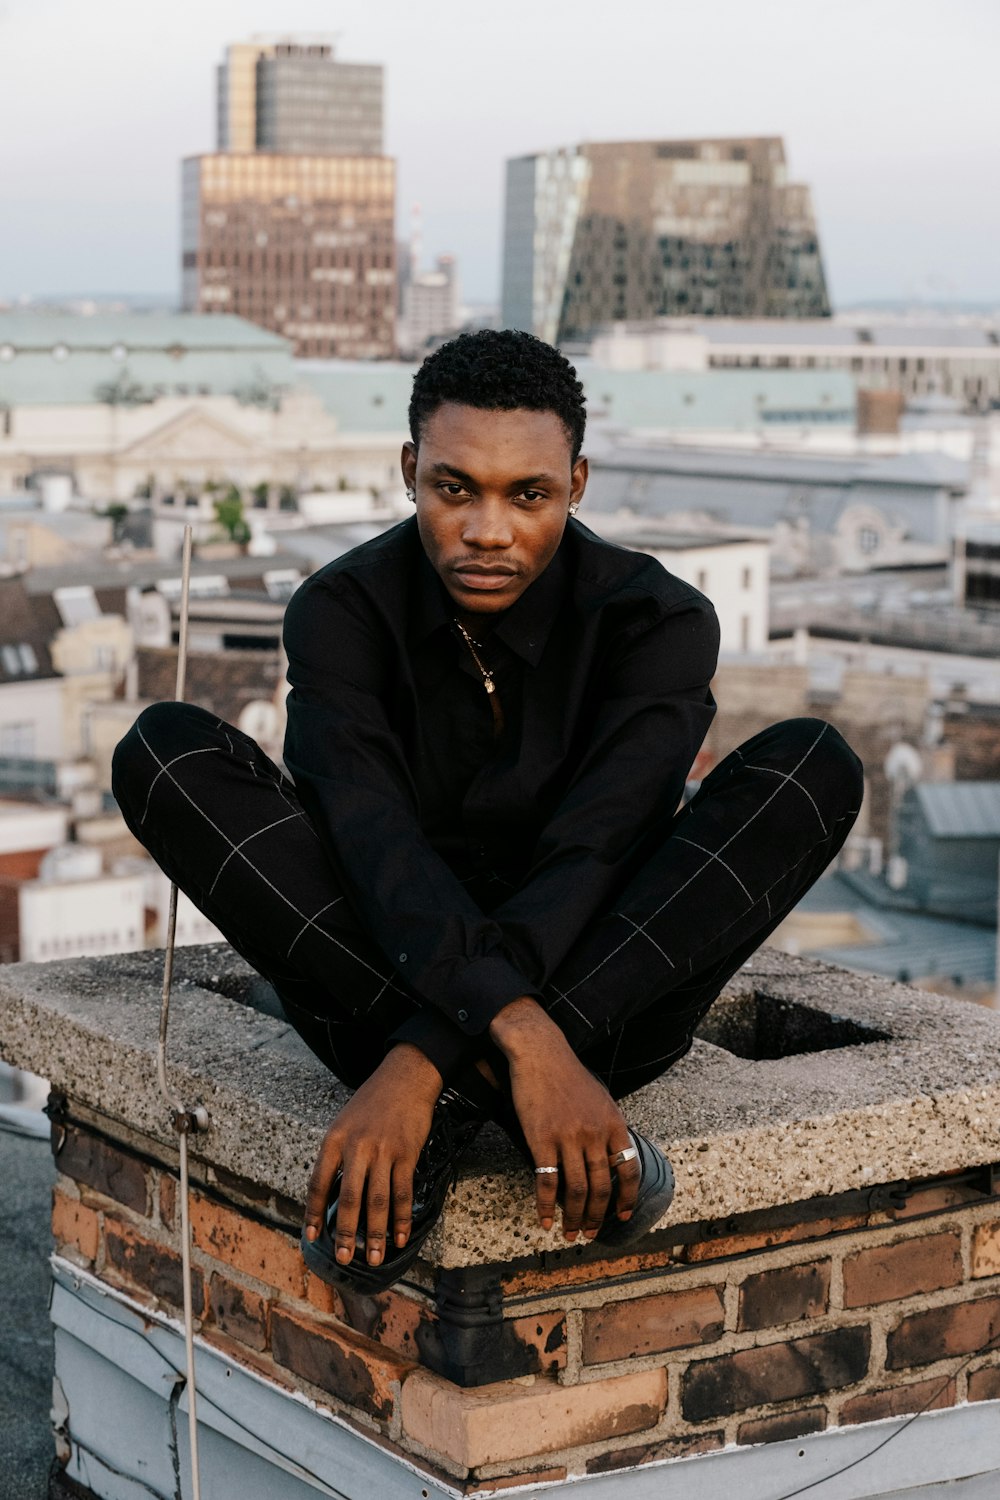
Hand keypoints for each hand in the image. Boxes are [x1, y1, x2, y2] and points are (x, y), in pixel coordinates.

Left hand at [303, 1044, 441, 1267]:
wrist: (405, 1078)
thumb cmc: (372, 1102)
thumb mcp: (344, 1123)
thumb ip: (338, 1156)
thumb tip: (334, 1195)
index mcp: (334, 1139)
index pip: (318, 1183)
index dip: (314, 1212)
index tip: (311, 1236)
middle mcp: (357, 1146)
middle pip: (349, 1198)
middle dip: (346, 1233)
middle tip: (344, 1258)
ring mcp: (384, 1151)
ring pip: (378, 1200)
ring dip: (377, 1234)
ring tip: (376, 1258)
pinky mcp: (407, 1154)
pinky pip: (403, 1192)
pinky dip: (402, 1218)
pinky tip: (401, 1237)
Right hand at [490, 997, 639, 1239]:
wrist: (540, 1053)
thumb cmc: (569, 1074)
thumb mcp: (601, 1098)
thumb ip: (608, 1128)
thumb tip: (613, 1155)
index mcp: (613, 1124)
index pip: (628, 1170)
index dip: (627, 1198)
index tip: (623, 1217)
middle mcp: (594, 1134)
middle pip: (600, 1187)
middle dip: (597, 1216)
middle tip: (590, 1233)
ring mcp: (568, 1137)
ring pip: (575, 1190)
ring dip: (573, 1217)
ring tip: (570, 1233)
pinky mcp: (541, 1139)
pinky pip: (547, 1181)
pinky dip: (546, 1206)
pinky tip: (545, 1220)